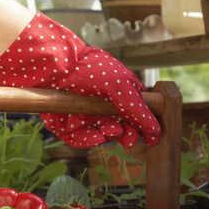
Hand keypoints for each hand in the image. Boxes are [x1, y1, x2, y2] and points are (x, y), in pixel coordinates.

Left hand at [0, 12, 160, 147]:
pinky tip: (96, 137)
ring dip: (110, 135)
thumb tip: (155, 130)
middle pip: (122, 129)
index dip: (143, 127)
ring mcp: (87, 116)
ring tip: (110, 129)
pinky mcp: (69, 125)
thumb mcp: (120, 86)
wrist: (53, 68)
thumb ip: (138, 109)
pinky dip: (91, 140)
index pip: (137, 115)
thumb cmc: (89, 69)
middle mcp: (104, 106)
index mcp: (120, 93)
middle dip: (127, 135)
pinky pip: (83, 140)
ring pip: (104, 136)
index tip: (150, 137)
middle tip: (128, 139)